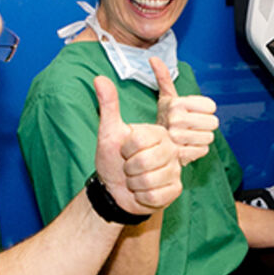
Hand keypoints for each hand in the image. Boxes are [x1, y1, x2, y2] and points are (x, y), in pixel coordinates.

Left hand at [93, 76, 182, 213]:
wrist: (115, 189)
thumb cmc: (113, 159)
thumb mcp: (109, 132)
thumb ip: (108, 105)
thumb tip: (98, 78)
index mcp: (158, 132)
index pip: (138, 140)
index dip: (125, 149)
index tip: (125, 151)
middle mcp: (171, 149)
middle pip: (144, 162)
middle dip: (129, 169)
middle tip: (129, 168)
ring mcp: (175, 170)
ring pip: (149, 181)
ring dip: (134, 184)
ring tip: (135, 180)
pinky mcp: (175, 189)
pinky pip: (154, 195)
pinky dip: (142, 197)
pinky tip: (142, 192)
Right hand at [151, 56, 217, 165]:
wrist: (150, 146)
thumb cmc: (164, 119)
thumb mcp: (165, 98)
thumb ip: (163, 78)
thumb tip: (153, 58)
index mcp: (176, 104)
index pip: (211, 106)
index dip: (205, 110)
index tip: (192, 113)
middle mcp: (176, 120)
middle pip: (213, 122)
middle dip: (205, 125)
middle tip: (192, 127)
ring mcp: (178, 139)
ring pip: (209, 137)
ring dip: (202, 138)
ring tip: (189, 137)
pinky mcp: (181, 155)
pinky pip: (203, 150)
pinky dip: (198, 150)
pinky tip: (188, 147)